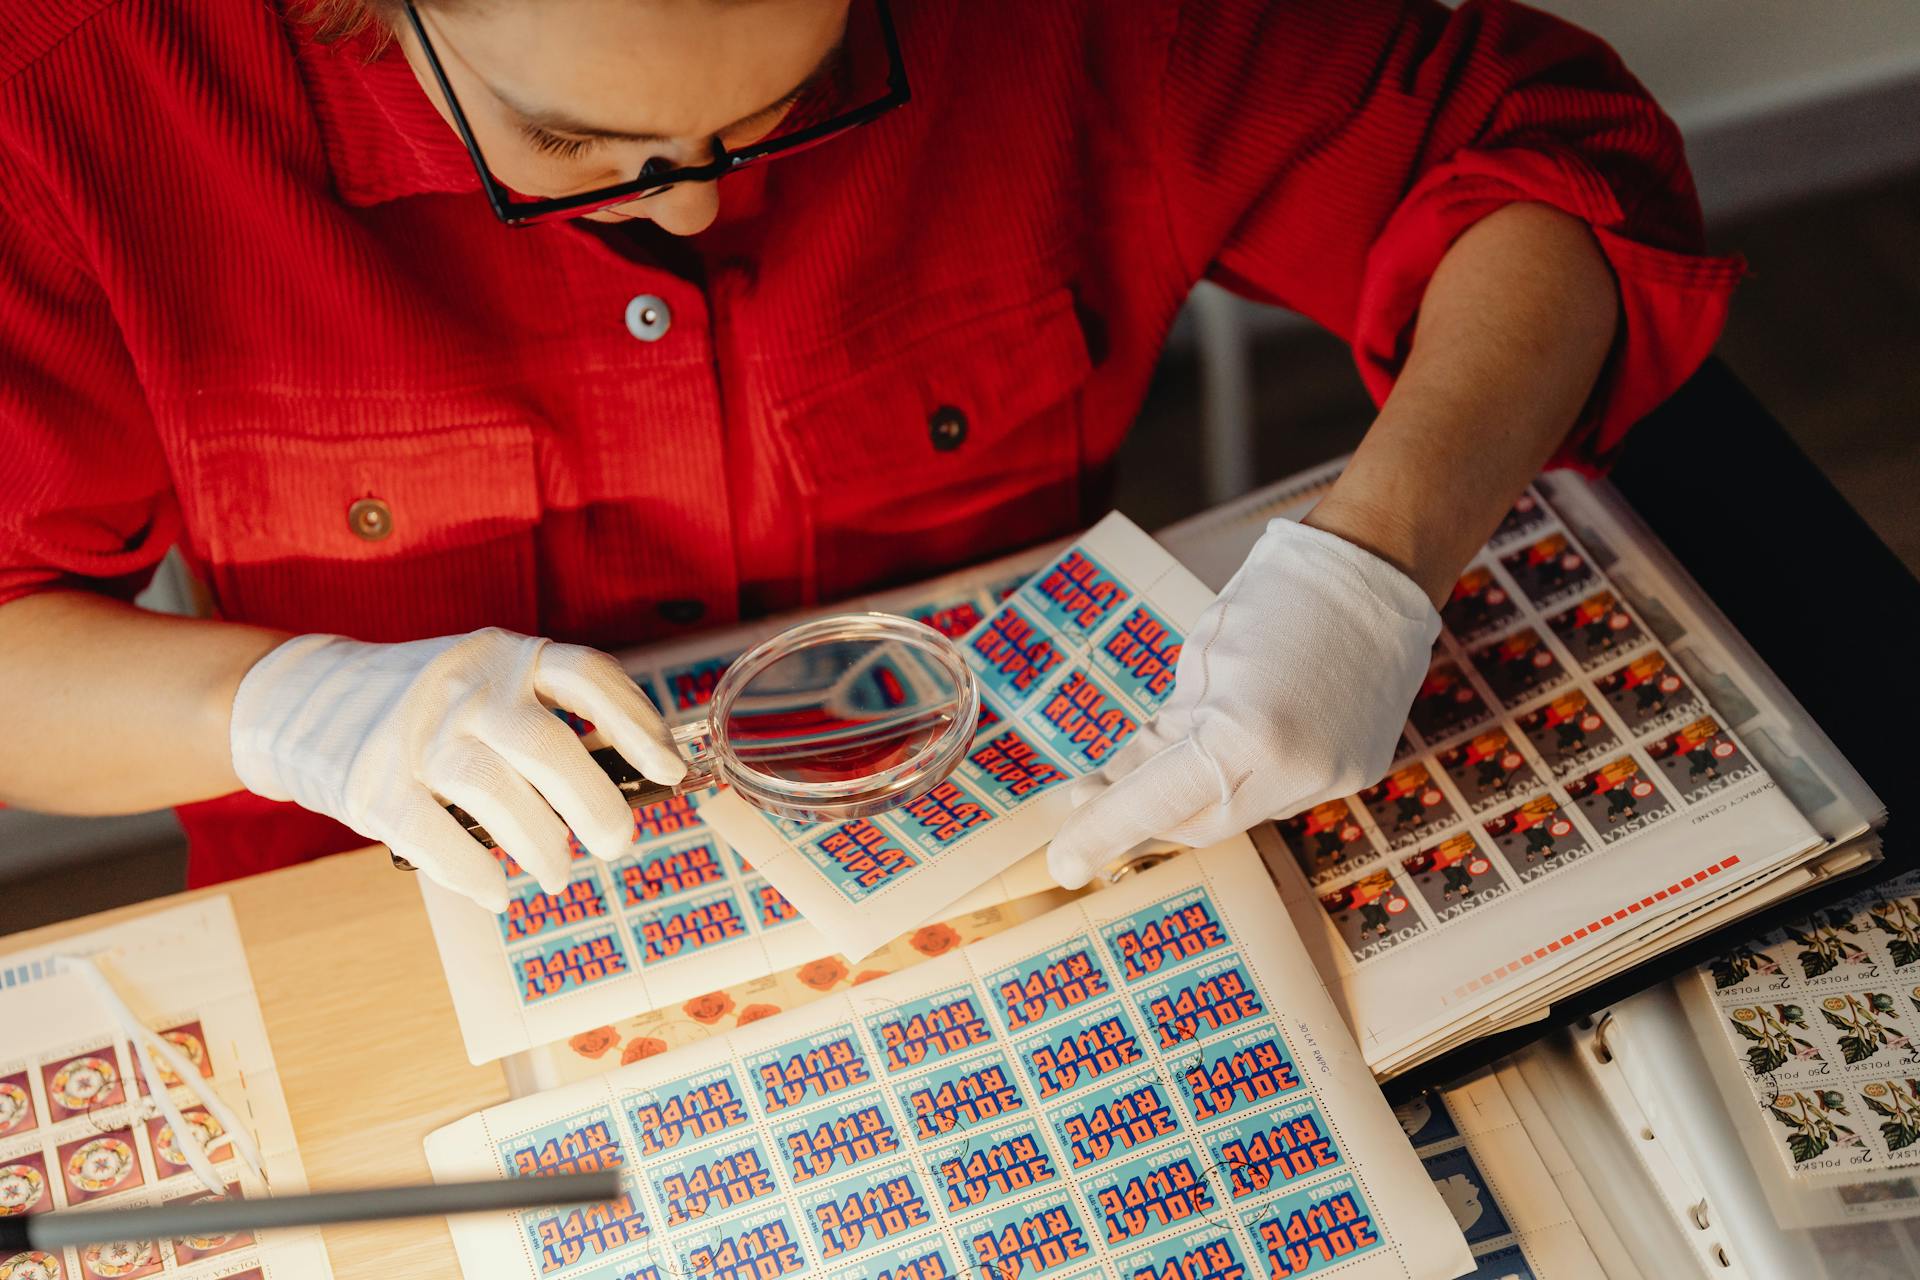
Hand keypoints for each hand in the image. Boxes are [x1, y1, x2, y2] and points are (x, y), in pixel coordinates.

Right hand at [229, 628, 684, 909]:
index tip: (669, 769)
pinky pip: (436, 838)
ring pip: (497, 795)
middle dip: (597, 806)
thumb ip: (544, 711)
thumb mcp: (487, 679)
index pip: (585, 675)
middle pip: (548, 747)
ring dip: (542, 847)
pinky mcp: (372, 785)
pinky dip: (475, 874)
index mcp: (504, 656)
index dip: (636, 722)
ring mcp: (416, 735)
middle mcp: (464, 687)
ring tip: (558, 874)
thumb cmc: (424, 703)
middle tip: (617, 843)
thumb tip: (631, 775)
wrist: (302, 699)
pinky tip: (497, 891)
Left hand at [1048, 518, 1439, 887]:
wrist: (1373, 572)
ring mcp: (1333, 778)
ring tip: (1163, 757)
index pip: (1156, 802)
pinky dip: (1246, 777)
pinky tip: (1240, 740)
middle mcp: (1295, 772)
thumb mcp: (1196, 664)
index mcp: (1245, 733)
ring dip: (1195, 794)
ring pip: (1239, 812)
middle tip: (1094, 798)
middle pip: (1197, 823)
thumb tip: (1107, 790)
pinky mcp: (1356, 773)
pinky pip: (1280, 794)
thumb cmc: (1274, 599)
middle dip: (1145, 815)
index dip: (1103, 832)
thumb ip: (1157, 737)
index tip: (1063, 862)